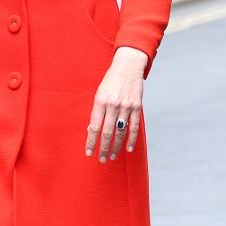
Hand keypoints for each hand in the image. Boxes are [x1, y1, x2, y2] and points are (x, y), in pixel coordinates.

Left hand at [85, 46, 147, 162]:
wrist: (128, 66)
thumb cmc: (110, 81)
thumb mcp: (99, 93)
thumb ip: (96, 111)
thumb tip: (92, 130)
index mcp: (100, 101)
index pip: (94, 126)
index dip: (91, 141)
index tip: (89, 152)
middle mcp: (113, 105)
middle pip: (107, 132)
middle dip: (103, 148)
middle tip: (101, 159)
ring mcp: (126, 106)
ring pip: (120, 132)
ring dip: (116, 147)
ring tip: (112, 156)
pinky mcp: (137, 107)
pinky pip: (134, 127)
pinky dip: (131, 139)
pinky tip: (128, 148)